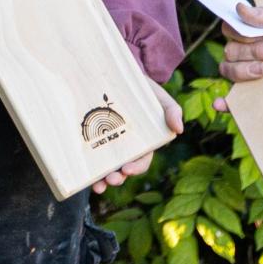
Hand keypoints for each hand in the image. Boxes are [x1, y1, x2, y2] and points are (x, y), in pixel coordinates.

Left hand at [91, 80, 183, 194]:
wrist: (120, 77)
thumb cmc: (144, 91)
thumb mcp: (161, 98)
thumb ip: (172, 111)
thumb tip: (179, 130)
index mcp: (144, 144)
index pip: (141, 162)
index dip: (136, 168)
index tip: (127, 169)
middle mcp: (126, 149)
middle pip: (123, 170)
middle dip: (118, 178)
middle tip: (112, 179)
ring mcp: (109, 146)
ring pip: (106, 169)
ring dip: (103, 181)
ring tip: (98, 186)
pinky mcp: (95, 139)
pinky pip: (91, 157)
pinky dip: (88, 170)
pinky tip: (83, 175)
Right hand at [211, 1, 262, 105]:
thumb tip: (240, 9)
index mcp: (255, 29)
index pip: (231, 28)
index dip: (243, 33)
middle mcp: (249, 49)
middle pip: (231, 51)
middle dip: (252, 51)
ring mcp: (252, 70)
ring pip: (229, 70)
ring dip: (242, 71)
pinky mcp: (257, 91)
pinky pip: (234, 98)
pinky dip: (225, 102)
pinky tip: (223, 104)